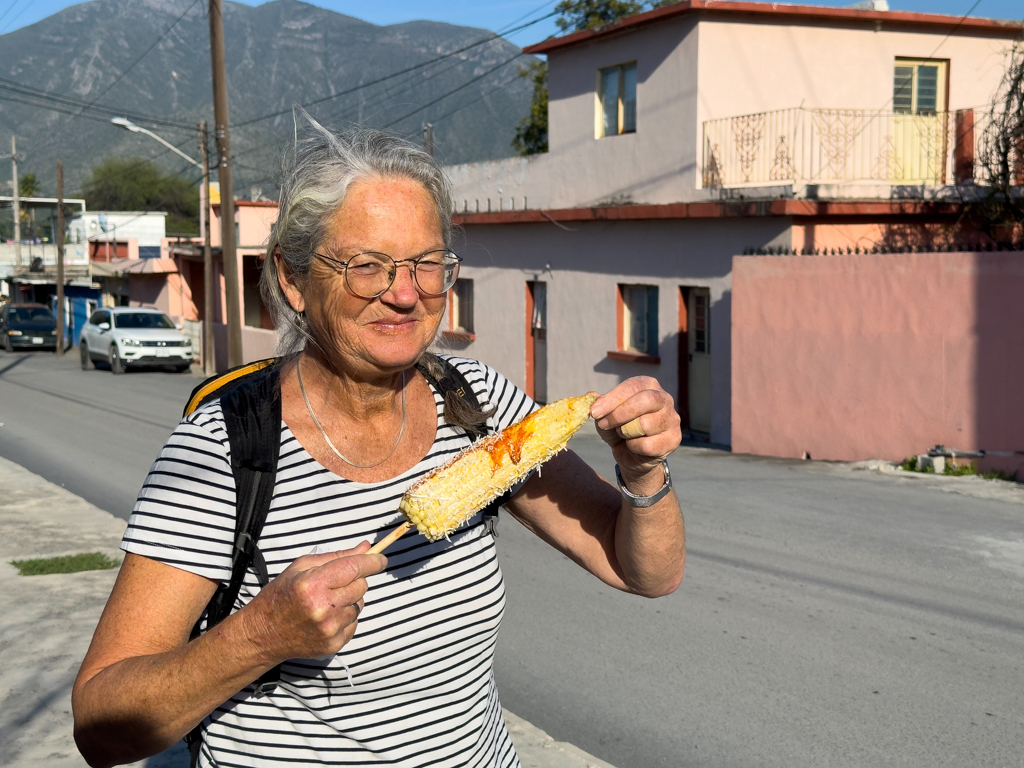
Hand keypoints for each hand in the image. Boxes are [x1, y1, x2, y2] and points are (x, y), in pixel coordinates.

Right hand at [239, 541, 386, 663]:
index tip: (381, 559)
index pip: (354, 567)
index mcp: (313, 583)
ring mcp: (329, 629)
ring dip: (349, 601)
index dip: (373, 562)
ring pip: (359, 605)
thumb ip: (336, 556)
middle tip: (337, 583)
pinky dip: (346, 619)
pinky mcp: (333, 645)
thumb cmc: (281, 595)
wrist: (263, 634)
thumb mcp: (301, 567)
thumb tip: (366, 548)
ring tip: (327, 603)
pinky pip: (354, 624)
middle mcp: (323, 607)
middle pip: (361, 586)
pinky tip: (326, 618)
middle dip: (356, 580)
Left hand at [590, 377, 680, 491]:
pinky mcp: (674, 439)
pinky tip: (634, 446)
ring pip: (646, 424)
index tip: (594, 412)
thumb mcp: (606, 414)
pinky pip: (649, 445)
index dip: (612, 399)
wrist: (632, 455)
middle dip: (619, 414)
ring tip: (623, 433)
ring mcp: (672, 419)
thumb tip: (590, 396)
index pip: (632, 386)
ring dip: (626, 432)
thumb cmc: (619, 428)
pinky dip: (634, 447)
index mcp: (648, 385)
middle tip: (603, 424)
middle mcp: (664, 398)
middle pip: (645, 400)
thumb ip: (599, 404)